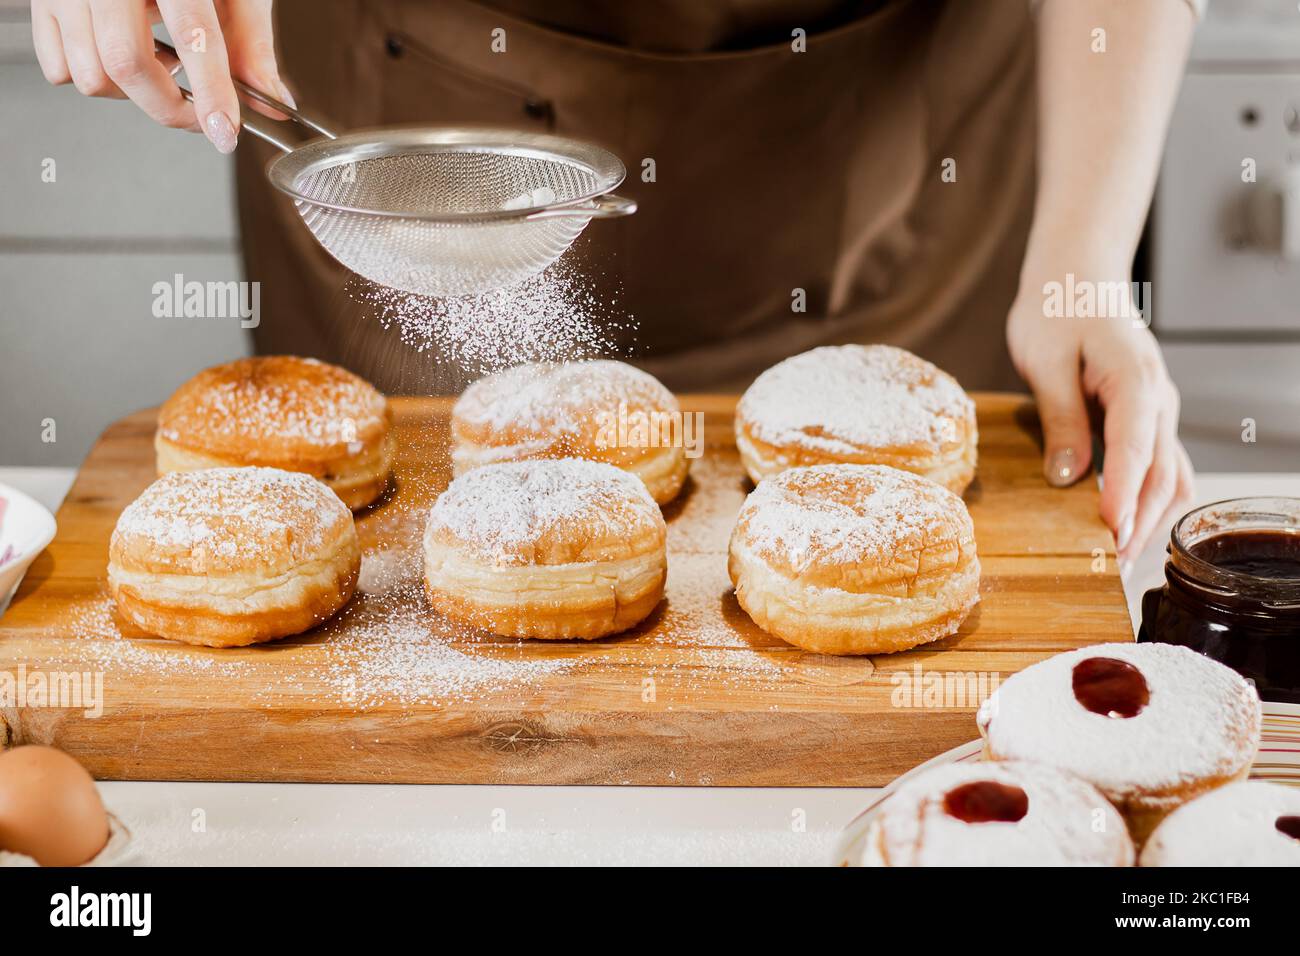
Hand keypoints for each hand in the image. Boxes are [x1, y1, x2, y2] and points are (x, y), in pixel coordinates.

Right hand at [30, 0, 289, 153]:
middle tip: (202, 114)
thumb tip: (270, 99)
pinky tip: (126, 53)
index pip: (192, 33)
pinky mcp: (43, 0)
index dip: (212, 91)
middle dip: (170, 107)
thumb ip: (250, 42)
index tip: (224, 132)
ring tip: (162, 66)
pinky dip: (96, 78)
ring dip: (132, 94)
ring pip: (89, 75)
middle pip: (126, 64)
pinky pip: (58, 67)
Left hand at [1007, 279, 1194, 569]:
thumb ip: (1061, 418)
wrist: (1076, 276)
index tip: (1109, 530)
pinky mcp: (1148, 415)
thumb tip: (1068, 477)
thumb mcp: (1045, 361)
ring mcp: (1159, 407)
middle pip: (1161, 471)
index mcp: (1135, 379)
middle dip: (1139, 520)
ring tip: (1116, 555)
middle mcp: (1159, 397)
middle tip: (1108, 563)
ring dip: (1148, 516)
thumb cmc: (1056, 309)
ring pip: (1169, 473)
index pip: (1136, 447)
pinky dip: (1149, 497)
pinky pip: (1162, 464)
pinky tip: (1126, 523)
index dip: (1123, 493)